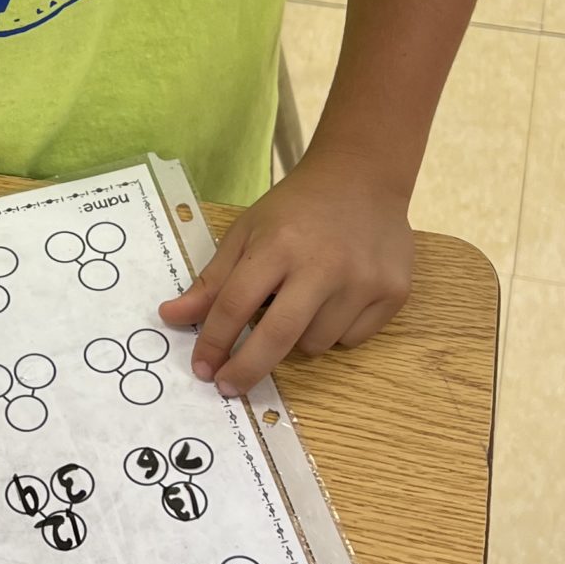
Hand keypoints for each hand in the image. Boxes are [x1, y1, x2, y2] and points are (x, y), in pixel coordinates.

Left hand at [160, 150, 412, 394]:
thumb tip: (170, 317)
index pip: (236, 306)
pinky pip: (351, 340)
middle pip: (277, 338)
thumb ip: (212, 280)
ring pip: (316, 344)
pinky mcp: (393, 293)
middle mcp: (323, 266)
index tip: (202, 369)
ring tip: (302, 302)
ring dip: (298, 337)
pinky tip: (336, 298)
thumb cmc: (297, 208)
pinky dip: (335, 330)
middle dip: (247, 370)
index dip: (214, 343)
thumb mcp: (247, 232)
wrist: (364, 177)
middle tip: (230, 386)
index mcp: (278, 246)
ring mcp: (363, 282)